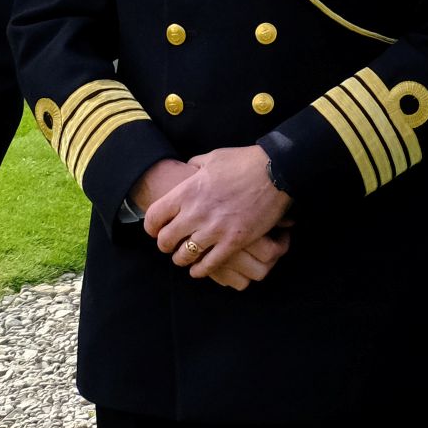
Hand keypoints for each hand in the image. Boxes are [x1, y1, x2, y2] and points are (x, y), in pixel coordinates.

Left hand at [141, 147, 291, 282]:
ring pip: (185, 255)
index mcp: (187, 191)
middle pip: (166, 240)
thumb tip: (188, 171)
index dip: (151, 227)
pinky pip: (210, 264)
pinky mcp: (234, 241)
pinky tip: (198, 270)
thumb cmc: (243, 161)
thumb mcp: (212, 158)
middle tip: (169, 245)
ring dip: (181, 258)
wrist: (275, 170)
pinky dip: (200, 270)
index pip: (154, 217)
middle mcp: (197, 212)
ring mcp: (215, 229)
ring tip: (183, 258)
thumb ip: (194, 167)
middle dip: (165, 245)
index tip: (155, 230)